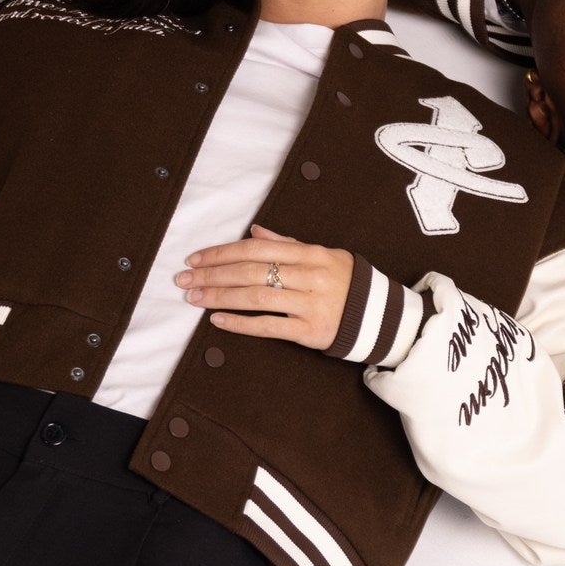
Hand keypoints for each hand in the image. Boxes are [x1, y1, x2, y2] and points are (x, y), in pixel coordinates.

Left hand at [175, 224, 354, 350]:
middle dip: (212, 275)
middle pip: (250, 272)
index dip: (221, 253)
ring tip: (194, 298)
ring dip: (220, 297)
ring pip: (256, 297)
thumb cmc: (346, 282)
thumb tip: (254, 234)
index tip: (195, 258)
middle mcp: (309, 276)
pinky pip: (269, 327)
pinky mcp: (311, 332)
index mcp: (309, 253)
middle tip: (184, 279)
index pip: (255, 249)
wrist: (380, 316)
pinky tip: (218, 320)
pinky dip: (241, 324)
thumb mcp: (322, 255)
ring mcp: (310, 304)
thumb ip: (287, 245)